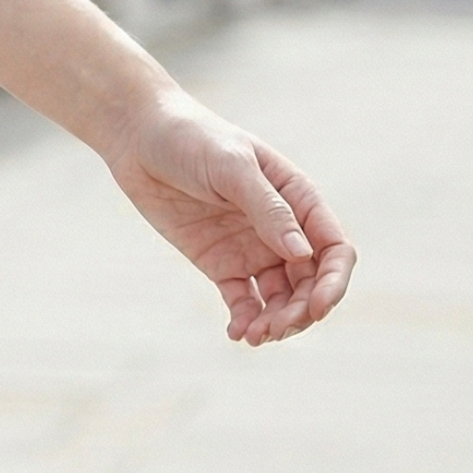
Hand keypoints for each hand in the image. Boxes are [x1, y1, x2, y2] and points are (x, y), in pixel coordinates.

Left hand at [103, 89, 356, 345]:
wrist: (139, 137)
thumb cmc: (191, 139)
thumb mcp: (231, 167)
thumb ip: (268, 209)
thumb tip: (303, 255)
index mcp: (298, 199)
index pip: (334, 249)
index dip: (333, 282)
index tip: (317, 307)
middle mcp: (282, 229)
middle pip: (310, 282)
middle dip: (302, 311)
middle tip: (277, 327)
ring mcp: (252, 248)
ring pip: (280, 298)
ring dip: (276, 322)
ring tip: (254, 335)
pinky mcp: (220, 263)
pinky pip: (243, 301)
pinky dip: (246, 319)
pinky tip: (237, 333)